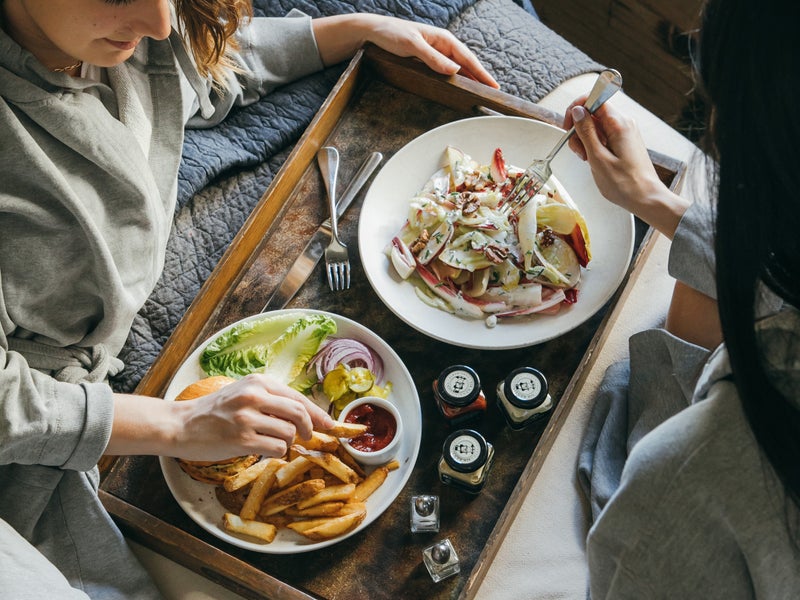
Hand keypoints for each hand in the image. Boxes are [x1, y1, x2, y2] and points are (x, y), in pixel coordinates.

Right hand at [108, 375, 334, 460]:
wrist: (181, 425)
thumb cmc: (214, 411)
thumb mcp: (243, 394)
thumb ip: (271, 400)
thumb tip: (305, 415)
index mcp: (258, 382)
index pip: (297, 397)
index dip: (318, 413)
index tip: (330, 424)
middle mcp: (254, 396)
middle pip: (298, 413)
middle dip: (310, 428)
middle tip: (309, 437)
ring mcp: (248, 418)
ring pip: (289, 433)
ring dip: (288, 442)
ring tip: (274, 442)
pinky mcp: (242, 439)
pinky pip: (277, 448)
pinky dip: (277, 452)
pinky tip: (264, 449)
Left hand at [313, 14, 498, 88]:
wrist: (372, 32)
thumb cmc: (390, 35)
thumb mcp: (411, 45)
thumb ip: (433, 58)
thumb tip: (455, 70)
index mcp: (443, 39)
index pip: (468, 58)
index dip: (481, 73)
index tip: (493, 86)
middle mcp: (442, 45)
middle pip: (466, 64)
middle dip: (480, 77)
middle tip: (492, 94)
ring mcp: (435, 53)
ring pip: (458, 68)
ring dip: (469, 79)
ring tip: (481, 93)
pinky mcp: (427, 60)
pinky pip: (446, 71)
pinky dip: (456, 79)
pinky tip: (460, 87)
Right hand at [565, 97, 689, 237]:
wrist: (646, 198)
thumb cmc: (624, 184)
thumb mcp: (598, 158)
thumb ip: (586, 132)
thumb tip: (577, 111)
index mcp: (619, 124)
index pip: (594, 98)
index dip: (577, 108)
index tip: (568, 126)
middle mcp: (624, 123)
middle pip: (593, 112)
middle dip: (579, 128)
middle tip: (578, 151)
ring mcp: (625, 132)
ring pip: (597, 125)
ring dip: (585, 139)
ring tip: (587, 159)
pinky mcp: (624, 141)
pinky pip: (604, 135)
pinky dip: (594, 144)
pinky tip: (594, 160)